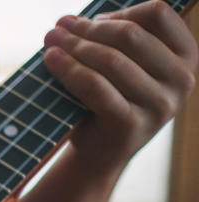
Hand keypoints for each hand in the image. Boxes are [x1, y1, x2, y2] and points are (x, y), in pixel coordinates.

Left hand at [43, 0, 197, 167]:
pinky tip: (50, 60)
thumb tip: (68, 21)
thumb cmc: (108, 101)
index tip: (90, 23)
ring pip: (111, 60)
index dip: (119, 13)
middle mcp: (182, 80)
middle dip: (88, 30)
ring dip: (74, 47)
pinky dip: (69, 70)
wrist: (98, 154)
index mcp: (186, 56)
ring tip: (50, 42)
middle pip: (130, 35)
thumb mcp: (122, 67)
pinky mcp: (132, 125)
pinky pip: (96, 87)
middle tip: (57, 30)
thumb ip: (111, 40)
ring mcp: (161, 105)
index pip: (158, 14)